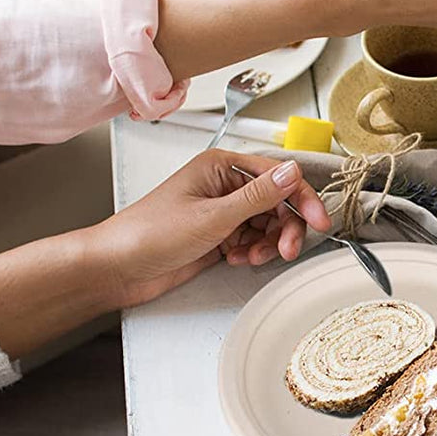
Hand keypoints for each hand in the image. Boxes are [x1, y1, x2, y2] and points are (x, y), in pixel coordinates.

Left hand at [91, 151, 330, 307]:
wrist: (117, 268)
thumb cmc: (149, 234)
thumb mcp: (212, 216)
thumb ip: (257, 196)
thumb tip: (292, 171)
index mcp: (221, 167)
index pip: (278, 176)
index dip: (302, 198)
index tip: (319, 221)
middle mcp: (224, 186)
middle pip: (277, 203)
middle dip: (285, 228)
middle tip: (285, 251)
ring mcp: (222, 212)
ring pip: (268, 225)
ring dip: (267, 244)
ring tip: (251, 258)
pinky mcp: (218, 235)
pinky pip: (253, 241)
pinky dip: (253, 252)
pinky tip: (237, 260)